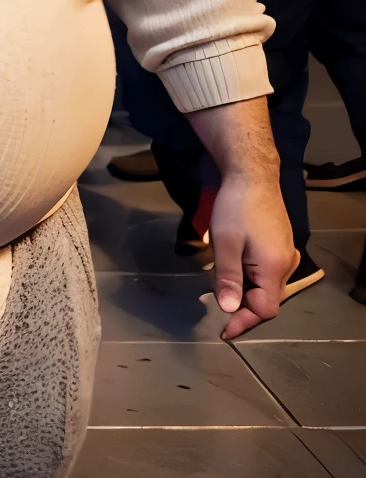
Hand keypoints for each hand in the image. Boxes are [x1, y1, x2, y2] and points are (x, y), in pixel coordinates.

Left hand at [207, 174, 296, 340]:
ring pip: (268, 286)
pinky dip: (252, 277)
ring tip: (223, 284)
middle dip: (244, 306)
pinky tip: (235, 267)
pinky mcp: (281, 245)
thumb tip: (228, 309)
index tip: (224, 330)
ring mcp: (286, 254)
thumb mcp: (225, 242)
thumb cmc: (236, 206)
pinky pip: (268, 272)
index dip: (243, 321)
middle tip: (218, 302)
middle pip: (267, 300)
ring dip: (247, 290)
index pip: (264, 309)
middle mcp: (287, 264)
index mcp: (275, 268)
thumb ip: (228, 277)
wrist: (252, 174)